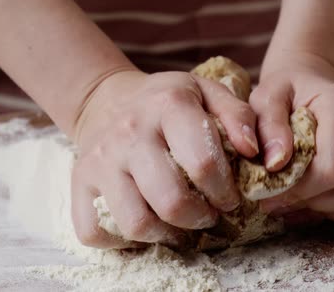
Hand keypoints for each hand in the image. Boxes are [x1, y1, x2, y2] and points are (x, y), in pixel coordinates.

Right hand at [70, 69, 258, 247]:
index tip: (230, 198)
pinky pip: (94, 232)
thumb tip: (254, 151)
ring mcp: (100, 160)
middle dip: (200, 218)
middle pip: (171, 201)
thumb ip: (238, 115)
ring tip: (178, 224)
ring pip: (136, 223)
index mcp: (168, 105)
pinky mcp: (79, 183)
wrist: (107, 100)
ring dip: (165, 235)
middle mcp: (130, 133)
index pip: (203, 162)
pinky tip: (143, 224)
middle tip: (207, 214)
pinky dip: (121, 242)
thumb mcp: (206, 92)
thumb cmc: (166, 102)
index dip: (225, 191)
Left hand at [251, 53, 333, 230]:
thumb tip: (276, 163)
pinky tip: (322, 206)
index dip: (301, 192)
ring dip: (332, 214)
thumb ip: (267, 126)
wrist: (310, 85)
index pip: (333, 169)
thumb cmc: (285, 94)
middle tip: (285, 199)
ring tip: (301, 202)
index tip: (272, 194)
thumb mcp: (266, 99)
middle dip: (315, 205)